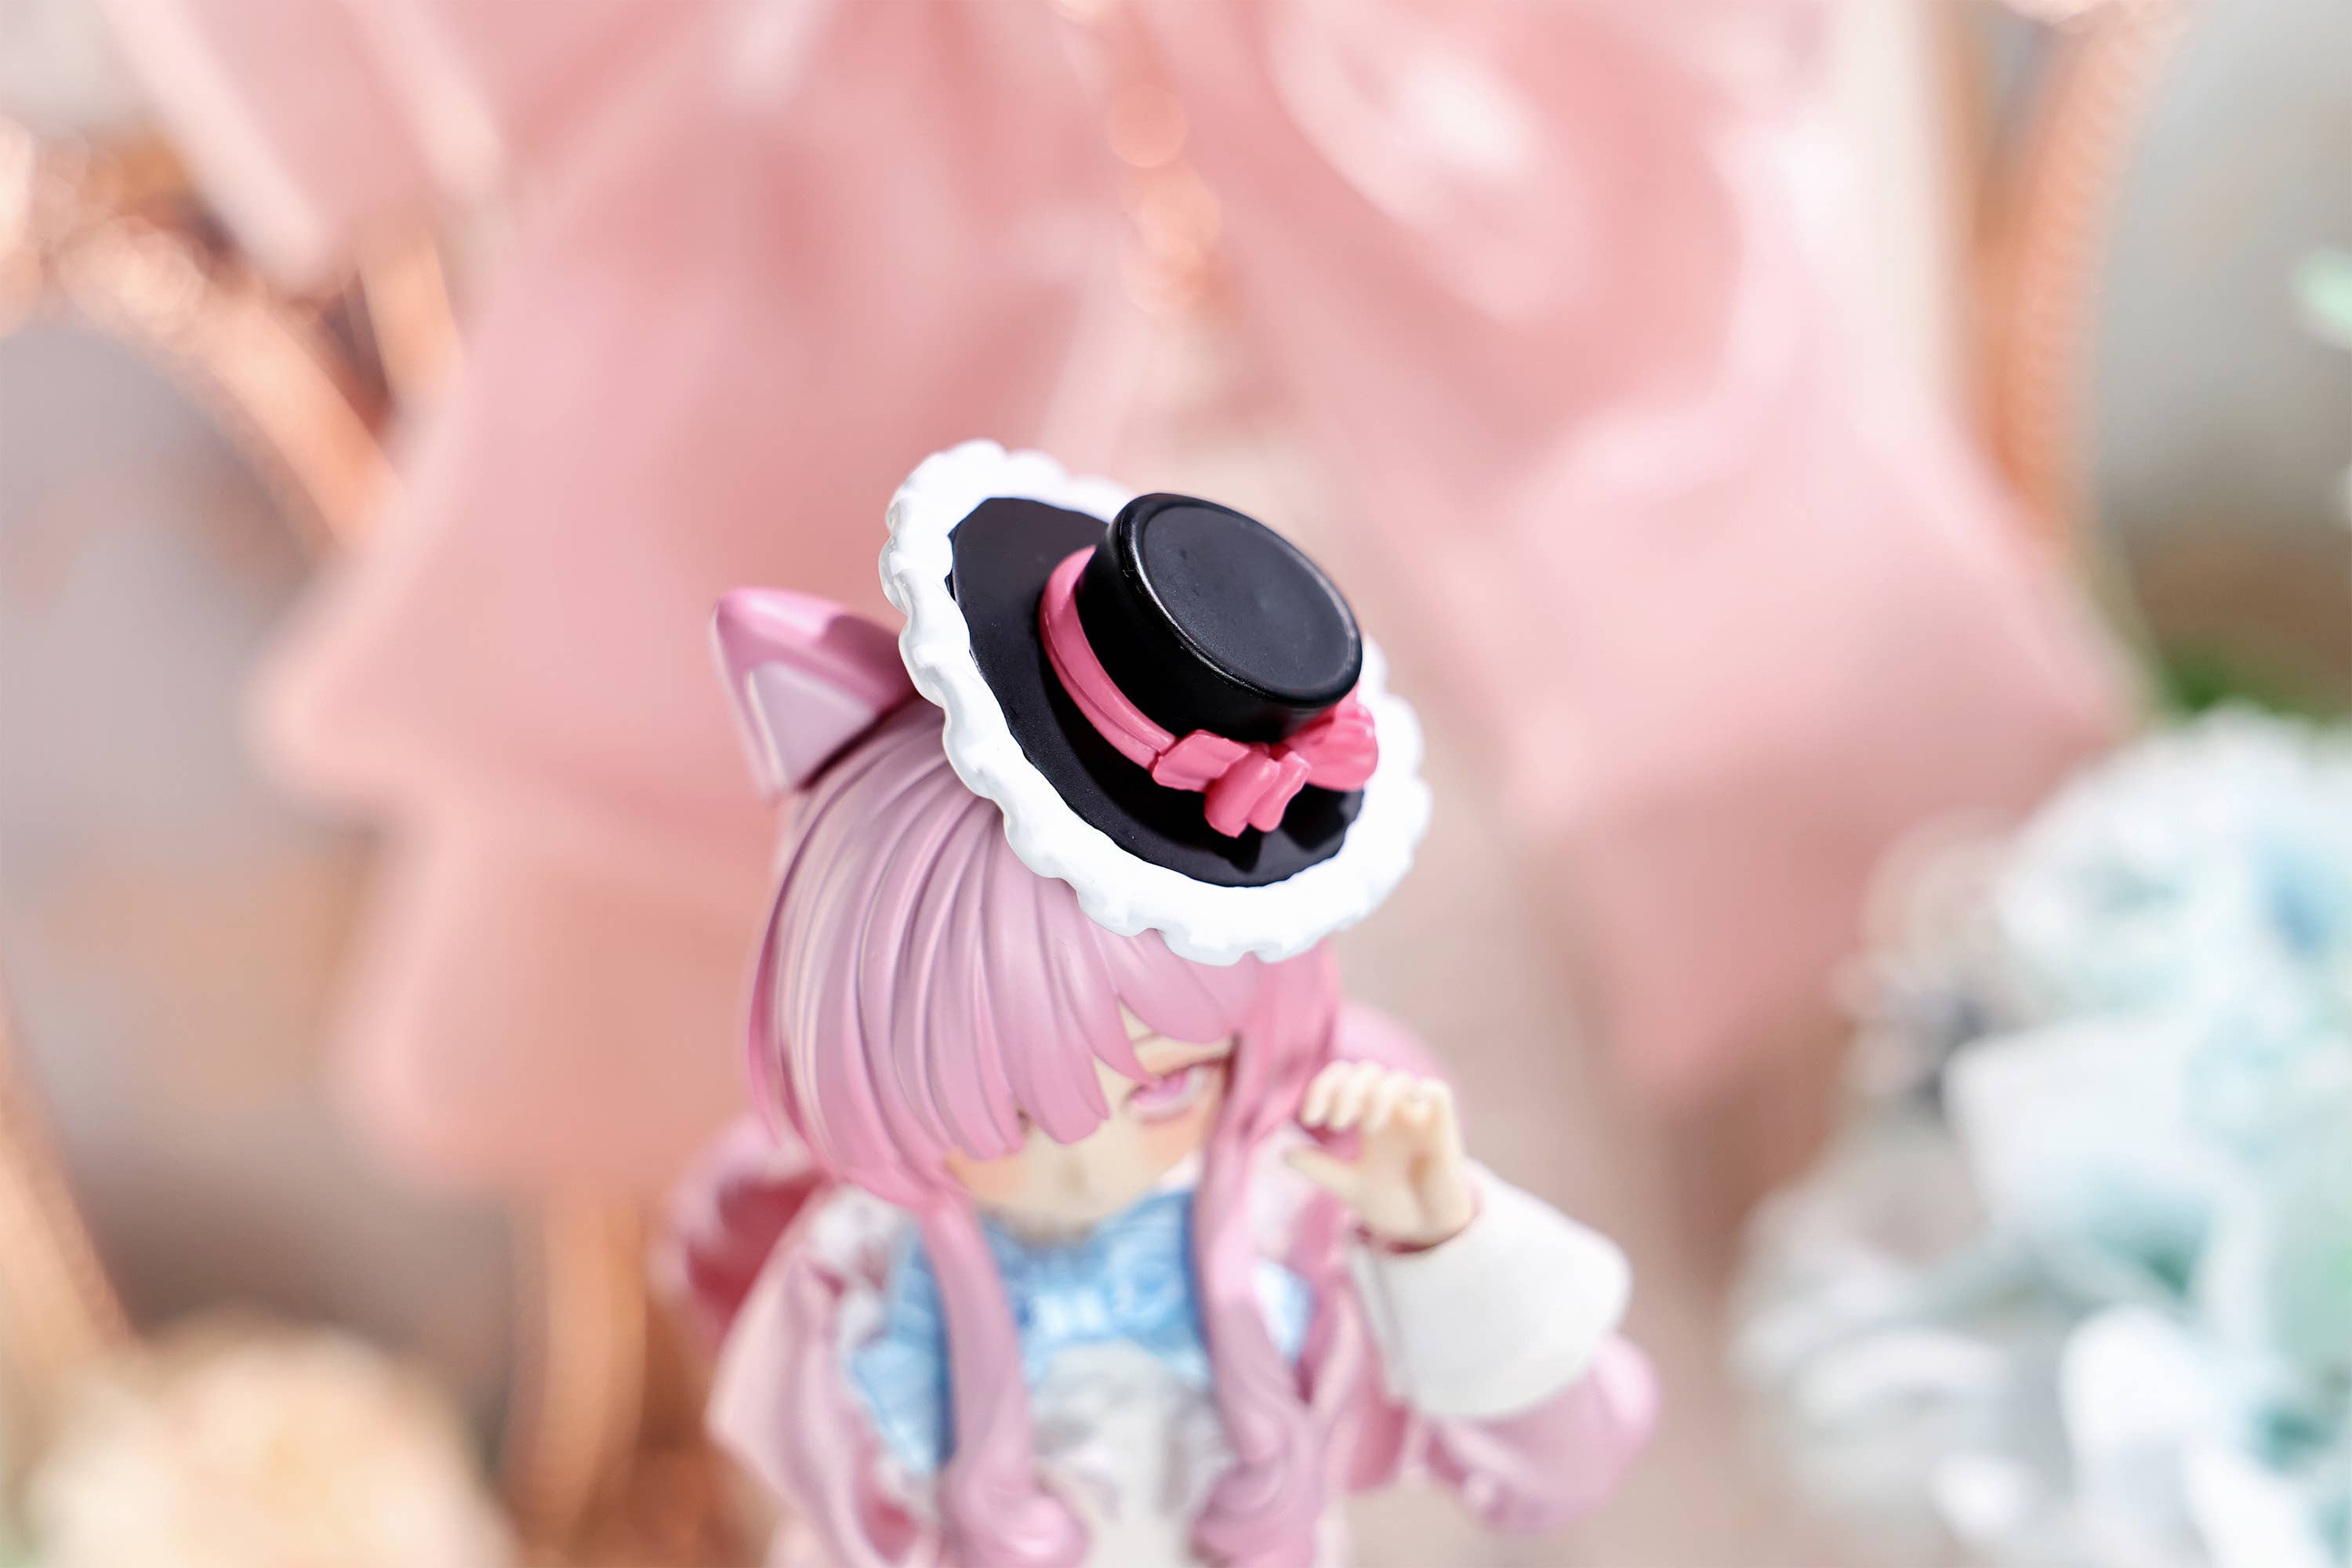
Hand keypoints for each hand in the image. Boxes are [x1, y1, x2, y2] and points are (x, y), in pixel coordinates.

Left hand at [1284, 1063, 1474, 1250]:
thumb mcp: (1349, 1185)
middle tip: (1336, 1123)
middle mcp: (1390, 1109)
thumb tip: (1283, 1153)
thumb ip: (1320, 1167)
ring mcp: (1417, 1115)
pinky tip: (1404, 1114)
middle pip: (1367, 1071)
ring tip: (1367, 1128)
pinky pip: (1437, 1092)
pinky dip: (1422, 1092)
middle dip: (1346, 1090)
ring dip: (1376, 1095)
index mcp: (1365, 1115)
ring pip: (1398, 1078)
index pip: (1343, 1079)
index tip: (1309, 1117)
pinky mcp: (1443, 1126)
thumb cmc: (1390, 1200)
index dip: (1323, 1087)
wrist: (1426, 1230)